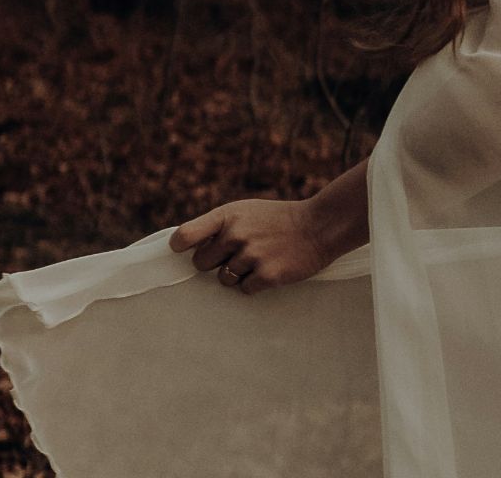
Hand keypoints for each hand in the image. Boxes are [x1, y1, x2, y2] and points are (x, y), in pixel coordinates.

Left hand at [169, 197, 334, 296]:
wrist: (320, 226)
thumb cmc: (278, 219)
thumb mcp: (247, 211)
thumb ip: (219, 225)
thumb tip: (186, 247)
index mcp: (228, 215)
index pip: (186, 235)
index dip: (180, 246)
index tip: (182, 251)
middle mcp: (237, 234)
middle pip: (201, 264)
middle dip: (216, 263)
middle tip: (238, 255)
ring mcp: (252, 255)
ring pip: (224, 279)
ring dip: (238, 274)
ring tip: (260, 260)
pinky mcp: (267, 275)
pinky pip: (244, 289)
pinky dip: (255, 284)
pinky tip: (270, 270)